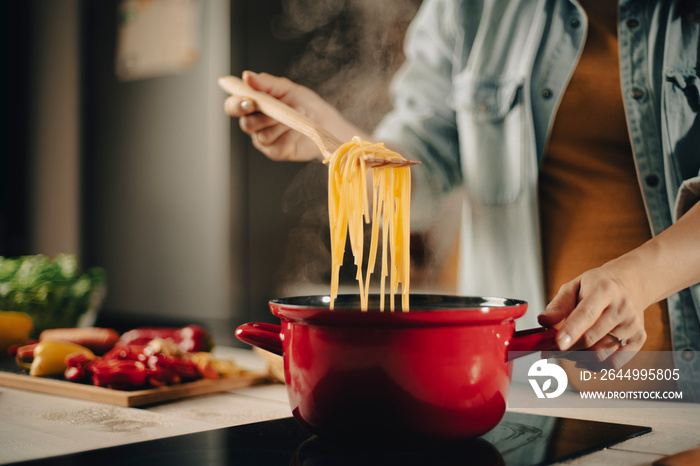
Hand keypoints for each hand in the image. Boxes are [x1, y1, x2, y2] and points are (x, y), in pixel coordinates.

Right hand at [224, 71, 366, 161]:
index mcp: (251, 106)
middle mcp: (254, 124)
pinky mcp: (276, 152)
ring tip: (297, 115)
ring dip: (282, 124)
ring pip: (263, 136)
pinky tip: (298, 129)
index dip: (236, 104)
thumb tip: (246, 76)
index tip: (250, 101)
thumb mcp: (285, 88)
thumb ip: (265, 83)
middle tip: (280, 109)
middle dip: (264, 117)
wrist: (324, 121)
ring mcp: (263, 140)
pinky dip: (290, 135)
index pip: (232, 106)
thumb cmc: (302, 102)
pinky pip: (277, 146)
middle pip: (246, 124)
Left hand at [537, 264, 646, 355]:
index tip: (558, 344)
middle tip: (549, 350)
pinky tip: (583, 358)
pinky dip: (595, 365)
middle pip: (592, 338)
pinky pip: (614, 362)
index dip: (571, 330)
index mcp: (604, 290)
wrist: (630, 284)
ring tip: (565, 351)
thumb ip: (558, 305)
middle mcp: (622, 308)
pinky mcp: (639, 339)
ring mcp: (633, 325)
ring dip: (578, 357)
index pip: (586, 314)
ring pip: (601, 353)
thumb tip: (543, 321)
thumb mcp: (573, 287)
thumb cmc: (597, 286)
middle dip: (567, 348)